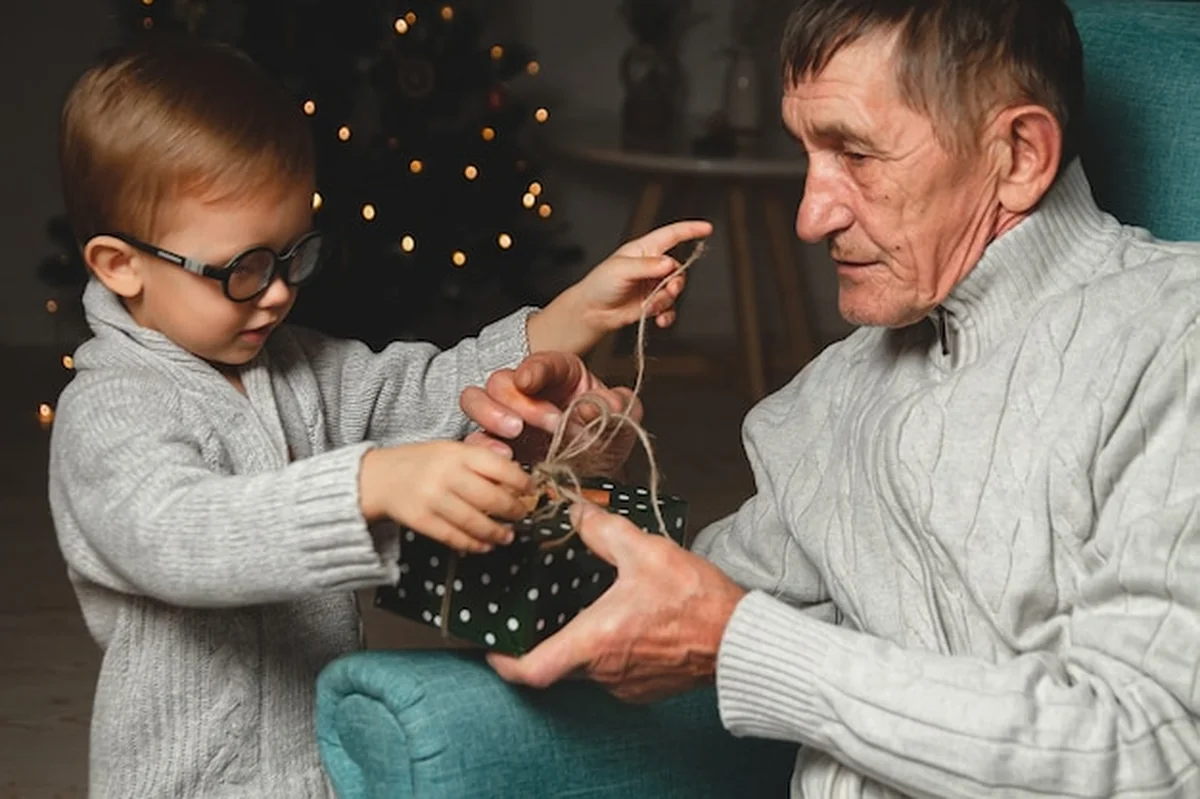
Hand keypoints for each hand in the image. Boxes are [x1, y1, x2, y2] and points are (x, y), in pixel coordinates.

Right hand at [359, 441, 533, 553]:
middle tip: (523, 515)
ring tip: (508, 536)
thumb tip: (517, 475)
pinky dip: (473, 544)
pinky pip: (454, 537)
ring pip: (474, 522)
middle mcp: (446, 475)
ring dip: (496, 533)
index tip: (530, 489)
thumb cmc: (421, 463)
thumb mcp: (450, 450)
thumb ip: (480, 460)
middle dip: (513, 510)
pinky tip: (484, 545)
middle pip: (490, 497)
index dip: (521, 481)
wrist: (378, 477)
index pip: (498, 467)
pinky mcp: (421, 521)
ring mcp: (432, 499)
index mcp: (457, 454)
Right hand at [460, 352, 640, 476]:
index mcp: (559, 373)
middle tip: (545, 424)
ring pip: (476, 399)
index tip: (530, 382)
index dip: (533, 369)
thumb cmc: (607, 437)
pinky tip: (503, 456)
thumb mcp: (625, 419)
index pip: (540, 362)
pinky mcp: (496, 444)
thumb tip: (589, 406)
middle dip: (519, 402)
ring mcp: (507, 416)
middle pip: (502, 380)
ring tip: (514, 434)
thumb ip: (618, 406)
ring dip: (490, 414)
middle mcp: (527, 391)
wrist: (601, 475)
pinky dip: (481, 446)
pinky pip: (473, 439)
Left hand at [487, 502, 746, 701]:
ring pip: (587, 666)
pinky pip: (614, 671)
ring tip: (594, 607)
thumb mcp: (646, 552)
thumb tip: (577, 512)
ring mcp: (625, 685)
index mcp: (593, 640)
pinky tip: (627, 622)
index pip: (530, 670)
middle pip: (557, 663)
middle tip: (547, 608)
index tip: (494, 646)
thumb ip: (604, 531)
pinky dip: (611, 650)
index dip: (503, 661)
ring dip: (585, 640)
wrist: (740, 639)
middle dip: (550, 636)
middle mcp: (603, 671)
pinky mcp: (646, 689)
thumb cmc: (696, 601)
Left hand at [527, 220, 712, 353]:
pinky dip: (668, 315)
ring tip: (652, 306)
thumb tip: (669, 263)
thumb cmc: (600, 284)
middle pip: (678, 269)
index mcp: (644, 250)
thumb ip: (647, 266)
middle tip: (668, 290)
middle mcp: (652, 266)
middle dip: (675, 282)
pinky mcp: (652, 303)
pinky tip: (660, 320)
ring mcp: (653, 285)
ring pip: (674, 291)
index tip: (707, 228)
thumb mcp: (622, 269)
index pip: (672, 235)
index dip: (690, 230)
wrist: (591, 311)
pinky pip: (670, 308)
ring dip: (667, 300)